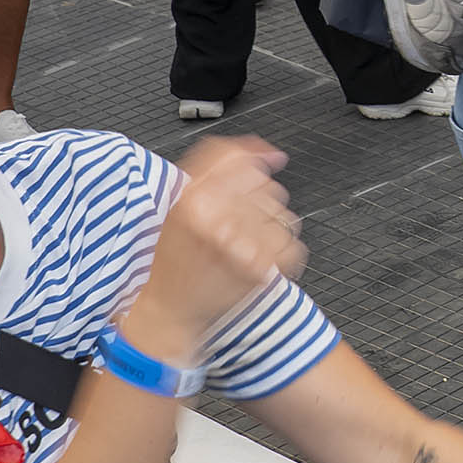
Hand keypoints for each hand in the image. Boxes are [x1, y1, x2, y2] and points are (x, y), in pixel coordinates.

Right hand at [134, 134, 303, 351]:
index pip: (241, 160)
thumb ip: (215, 172)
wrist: (171, 309)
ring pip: (283, 214)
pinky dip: (282, 251)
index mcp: (194, 198)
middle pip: (267, 186)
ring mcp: (239, 244)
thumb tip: (266, 153)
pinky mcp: (258, 269)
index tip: (268, 160)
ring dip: (271, 226)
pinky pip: (291, 244)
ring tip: (248, 242)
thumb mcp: (181, 205)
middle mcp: (216, 218)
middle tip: (242, 220)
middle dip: (260, 200)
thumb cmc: (175, 260)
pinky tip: (259, 258)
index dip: (257, 158)